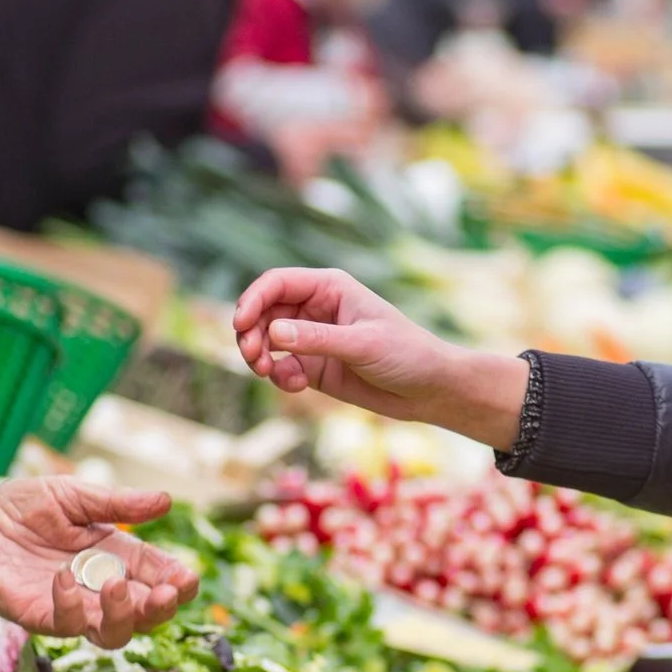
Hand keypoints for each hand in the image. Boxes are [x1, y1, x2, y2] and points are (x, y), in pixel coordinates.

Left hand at [0, 480, 198, 648]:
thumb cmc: (17, 513)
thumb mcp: (70, 495)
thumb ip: (114, 502)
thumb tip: (166, 500)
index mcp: (114, 557)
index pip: (156, 574)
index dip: (177, 579)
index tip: (189, 577)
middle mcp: (98, 590)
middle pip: (145, 615)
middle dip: (163, 607)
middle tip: (171, 592)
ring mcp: (70, 608)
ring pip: (112, 633)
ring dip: (125, 616)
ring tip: (120, 588)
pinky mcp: (36, 616)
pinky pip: (63, 625)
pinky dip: (70, 605)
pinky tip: (64, 579)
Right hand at [232, 267, 530, 447]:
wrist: (429, 389)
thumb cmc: (406, 354)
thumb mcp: (362, 344)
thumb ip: (317, 339)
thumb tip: (273, 332)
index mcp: (329, 287)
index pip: (276, 283)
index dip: (253, 300)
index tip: (241, 325)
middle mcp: (315, 308)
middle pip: (263, 311)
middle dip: (250, 332)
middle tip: (254, 357)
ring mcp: (312, 338)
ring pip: (265, 339)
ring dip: (258, 355)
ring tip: (267, 372)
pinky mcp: (312, 366)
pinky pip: (280, 366)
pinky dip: (278, 376)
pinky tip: (295, 386)